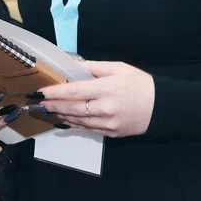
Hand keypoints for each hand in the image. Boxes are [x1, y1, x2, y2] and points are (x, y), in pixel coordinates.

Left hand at [36, 61, 154, 136]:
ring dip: (60, 115)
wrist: (161, 108)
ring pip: (77, 121)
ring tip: (49, 110)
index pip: (74, 91)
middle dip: (53, 105)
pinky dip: (74, 123)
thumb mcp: (119, 68)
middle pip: (72, 108)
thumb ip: (94, 67)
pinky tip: (65, 118)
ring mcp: (107, 124)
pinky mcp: (110, 134)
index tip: (41, 91)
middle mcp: (105, 109)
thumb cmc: (140, 84)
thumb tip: (73, 66)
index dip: (55, 92)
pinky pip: (87, 128)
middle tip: (38, 102)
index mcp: (107, 89)